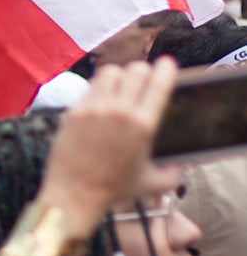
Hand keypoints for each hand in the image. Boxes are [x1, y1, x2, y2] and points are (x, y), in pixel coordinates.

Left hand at [36, 58, 178, 238]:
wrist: (75, 193)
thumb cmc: (115, 190)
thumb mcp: (153, 184)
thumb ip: (174, 173)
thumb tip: (180, 164)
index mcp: (143, 126)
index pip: (158, 85)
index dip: (165, 70)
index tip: (168, 63)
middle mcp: (119, 111)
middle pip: (135, 71)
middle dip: (143, 71)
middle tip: (143, 76)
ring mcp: (94, 108)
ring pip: (110, 72)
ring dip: (120, 74)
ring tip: (122, 83)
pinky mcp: (74, 110)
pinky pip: (90, 86)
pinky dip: (100, 86)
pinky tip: (102, 94)